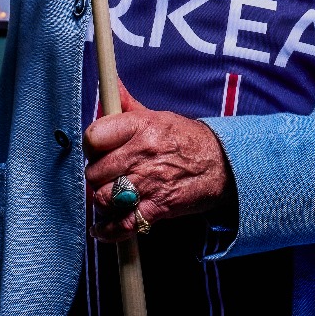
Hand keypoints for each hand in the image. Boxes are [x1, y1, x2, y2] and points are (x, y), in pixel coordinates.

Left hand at [84, 84, 232, 241]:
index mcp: (141, 126)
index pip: (93, 137)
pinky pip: (121, 224)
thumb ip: (127, 104)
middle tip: (106, 176)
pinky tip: (101, 228)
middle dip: (96, 177)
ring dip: (103, 201)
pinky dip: (107, 231)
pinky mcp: (157, 207)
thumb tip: (109, 84)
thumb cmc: (187, 140)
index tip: (96, 151)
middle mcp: (142, 153)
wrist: (224, 165)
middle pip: (94, 172)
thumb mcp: (158, 116)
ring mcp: (148, 182)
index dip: (90, 147)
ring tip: (110, 197)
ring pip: (103, 198)